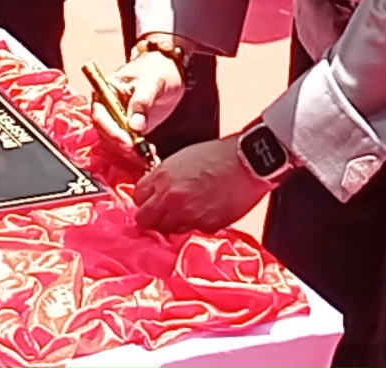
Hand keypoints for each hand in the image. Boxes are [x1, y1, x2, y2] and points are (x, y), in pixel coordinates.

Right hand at [90, 48, 184, 153]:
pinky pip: (129, 144)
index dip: (112, 131)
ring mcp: (118, 118)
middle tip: (139, 151)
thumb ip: (142, 101)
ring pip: (116, 141)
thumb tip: (135, 125)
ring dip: (130, 151)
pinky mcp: (130, 128)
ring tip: (148, 155)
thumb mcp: (151, 82)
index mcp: (105, 90)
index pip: (100, 115)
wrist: (169, 69)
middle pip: (105, 132)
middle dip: (121, 145)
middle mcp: (107, 106)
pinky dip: (139, 152)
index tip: (127, 141)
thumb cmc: (157, 69)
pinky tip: (151, 155)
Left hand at [132, 136, 269, 233]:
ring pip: (168, 229)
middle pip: (146, 220)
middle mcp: (170, 198)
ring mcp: (187, 214)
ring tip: (190, 210)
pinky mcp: (206, 225)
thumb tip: (157, 191)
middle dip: (152, 217)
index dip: (145, 199)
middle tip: (163, 213)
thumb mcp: (182, 158)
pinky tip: (207, 210)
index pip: (137, 197)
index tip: (150, 201)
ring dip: (175, 223)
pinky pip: (193, 230)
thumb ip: (165, 177)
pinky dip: (197, 224)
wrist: (248, 161)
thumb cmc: (219, 155)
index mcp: (162, 177)